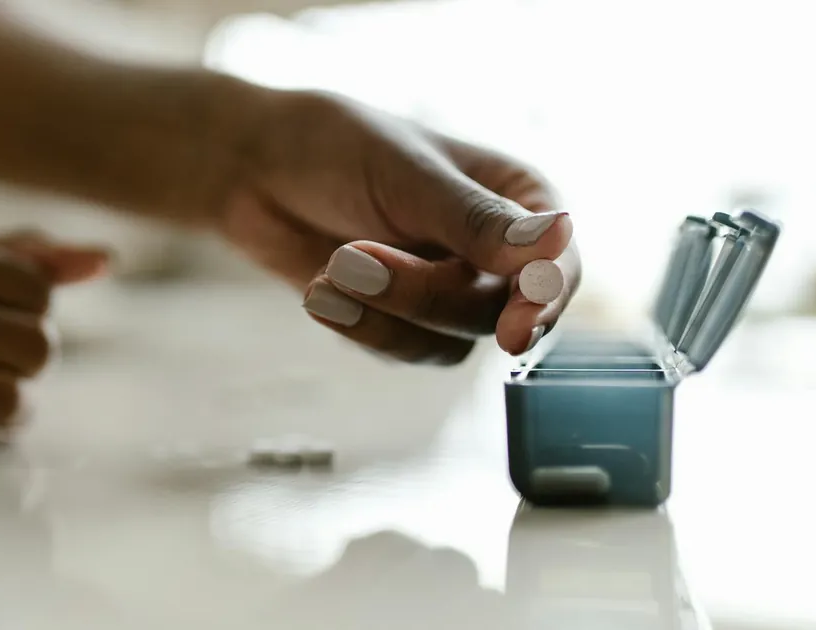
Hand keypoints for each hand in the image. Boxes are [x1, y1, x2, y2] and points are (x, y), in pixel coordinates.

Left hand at [223, 90, 578, 363]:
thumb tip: (555, 246)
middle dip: (422, 293)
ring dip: (385, 310)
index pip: (557, 264)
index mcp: (519, 197)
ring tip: (329, 266)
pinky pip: (405, 350)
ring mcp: (453, 291)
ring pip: (451, 340)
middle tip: (351, 256)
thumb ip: (477, 220)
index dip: (544, 299)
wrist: (258, 169)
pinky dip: (360, 326)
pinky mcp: (408, 322)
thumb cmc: (337, 147)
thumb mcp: (408, 175)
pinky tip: (318, 290)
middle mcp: (497, 251)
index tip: (517, 330)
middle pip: (499, 313)